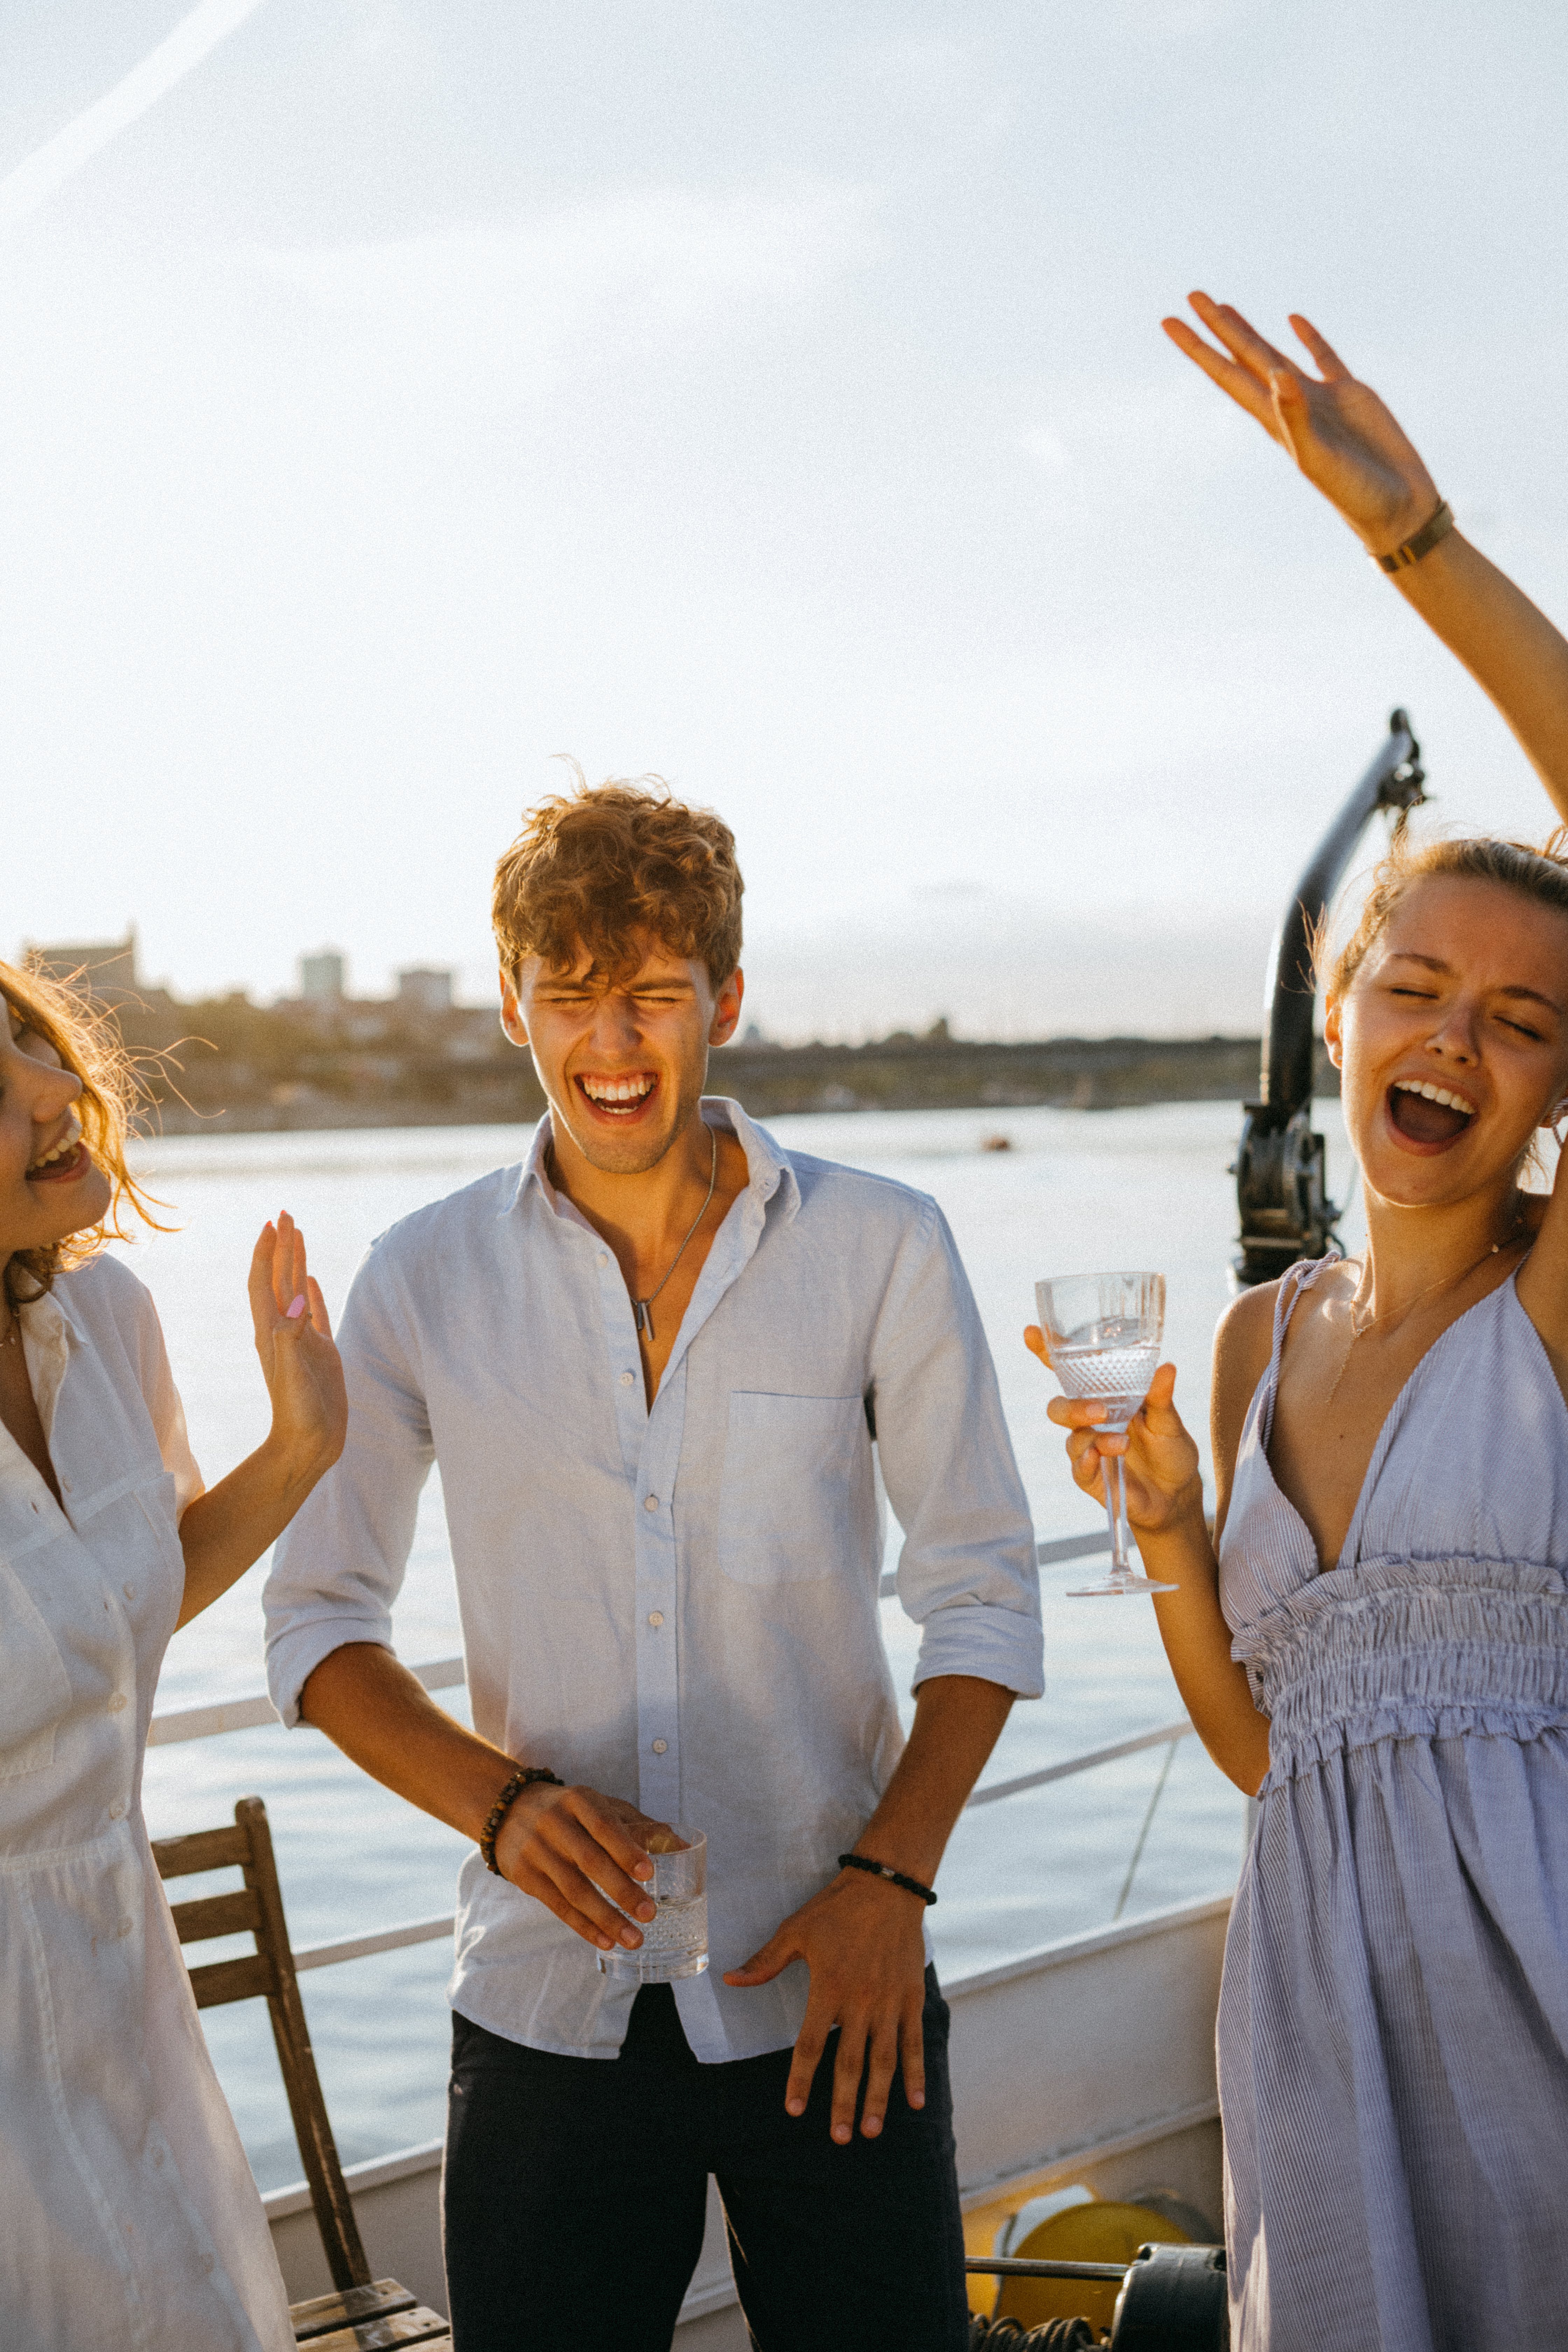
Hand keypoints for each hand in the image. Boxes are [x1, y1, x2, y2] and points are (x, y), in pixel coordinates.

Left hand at [248, 1213, 346, 1477]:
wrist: (309, 1443)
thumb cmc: (298, 1411)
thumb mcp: (292, 1369)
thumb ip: (292, 1332)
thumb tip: (299, 1295)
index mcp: (271, 1331)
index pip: (264, 1282)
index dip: (266, 1252)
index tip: (271, 1224)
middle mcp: (283, 1330)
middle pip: (280, 1278)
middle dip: (282, 1245)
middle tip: (285, 1214)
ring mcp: (302, 1340)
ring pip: (298, 1290)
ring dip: (296, 1262)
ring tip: (298, 1234)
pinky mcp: (321, 1352)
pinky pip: (316, 1314)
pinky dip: (314, 1293)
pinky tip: (313, 1279)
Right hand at [493, 1781, 662, 1951]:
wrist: (508, 1810)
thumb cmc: (570, 1811)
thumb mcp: (601, 1807)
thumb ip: (640, 1826)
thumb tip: (684, 1845)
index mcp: (578, 1800)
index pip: (604, 1825)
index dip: (625, 1849)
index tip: (649, 1873)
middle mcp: (555, 1823)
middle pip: (590, 1861)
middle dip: (621, 1890)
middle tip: (649, 1915)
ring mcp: (537, 1850)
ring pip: (574, 1889)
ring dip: (606, 1918)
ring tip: (633, 1938)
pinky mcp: (525, 1876)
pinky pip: (558, 1906)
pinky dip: (583, 1926)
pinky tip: (605, 1941)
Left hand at [724, 1870, 927, 2141]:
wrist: (886, 1885)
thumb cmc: (836, 1909)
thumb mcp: (796, 1931)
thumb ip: (765, 1962)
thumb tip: (729, 1979)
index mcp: (829, 1987)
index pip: (811, 2044)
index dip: (801, 2078)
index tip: (794, 2109)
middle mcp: (860, 2001)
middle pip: (850, 2062)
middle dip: (843, 2102)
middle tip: (839, 2137)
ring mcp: (889, 2001)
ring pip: (884, 2060)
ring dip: (879, 2098)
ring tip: (872, 2130)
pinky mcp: (911, 1997)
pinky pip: (914, 2041)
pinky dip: (916, 2072)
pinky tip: (916, 2102)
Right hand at [1024, 1328, 1202, 1537]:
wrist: (1177, 1494)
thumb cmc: (1170, 1449)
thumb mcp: (1169, 1421)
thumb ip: (1161, 1398)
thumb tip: (1166, 1368)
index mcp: (1106, 1397)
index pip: (1071, 1373)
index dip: (1047, 1354)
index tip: (1032, 1333)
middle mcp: (1091, 1421)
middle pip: (1060, 1406)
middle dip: (1073, 1407)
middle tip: (1099, 1411)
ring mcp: (1089, 1448)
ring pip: (1070, 1437)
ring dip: (1091, 1437)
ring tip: (1120, 1443)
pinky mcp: (1092, 1477)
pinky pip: (1078, 1468)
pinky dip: (1085, 1462)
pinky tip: (1098, 1458)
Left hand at [1162, 291, 1440, 558]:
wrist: (1395, 506)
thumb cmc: (1354, 492)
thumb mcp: (1318, 458)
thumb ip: (1294, 418)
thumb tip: (1273, 374)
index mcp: (1275, 420)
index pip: (1226, 376)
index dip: (1199, 349)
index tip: (1169, 321)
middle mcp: (1290, 405)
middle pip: (1244, 357)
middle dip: (1217, 328)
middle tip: (1191, 296)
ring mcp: (1319, 398)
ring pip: (1274, 354)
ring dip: (1248, 333)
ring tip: (1223, 309)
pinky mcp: (1350, 394)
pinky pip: (1324, 357)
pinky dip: (1310, 338)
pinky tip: (1294, 320)